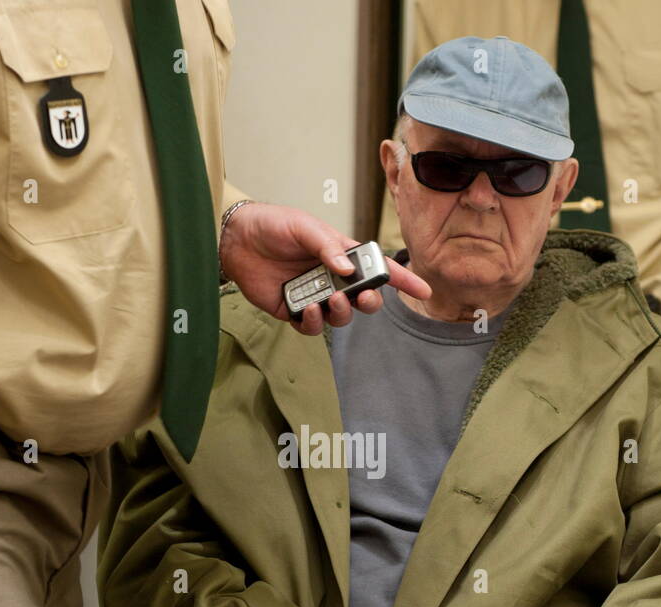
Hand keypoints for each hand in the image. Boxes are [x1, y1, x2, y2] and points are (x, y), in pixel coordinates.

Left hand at [218, 201, 430, 334]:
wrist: (236, 238)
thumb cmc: (273, 225)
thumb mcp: (304, 226)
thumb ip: (327, 246)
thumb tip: (346, 269)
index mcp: (341, 255)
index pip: (378, 269)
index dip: (402, 280)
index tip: (423, 291)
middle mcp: (332, 278)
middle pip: (364, 299)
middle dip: (370, 302)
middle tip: (363, 297)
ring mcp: (314, 296)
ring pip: (340, 316)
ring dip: (342, 312)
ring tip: (332, 299)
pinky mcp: (292, 311)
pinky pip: (311, 326)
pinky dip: (312, 321)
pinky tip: (306, 309)